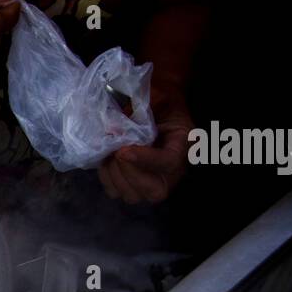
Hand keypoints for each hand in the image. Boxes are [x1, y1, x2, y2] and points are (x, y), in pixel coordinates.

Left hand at [98, 88, 192, 203]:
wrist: (157, 105)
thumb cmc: (160, 99)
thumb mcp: (157, 95)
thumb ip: (140, 109)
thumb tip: (113, 128)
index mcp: (185, 145)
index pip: (169, 163)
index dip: (145, 160)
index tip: (123, 151)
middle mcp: (173, 171)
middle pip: (155, 191)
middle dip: (130, 174)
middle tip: (116, 152)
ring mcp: (153, 181)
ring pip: (133, 195)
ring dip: (115, 175)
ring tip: (110, 152)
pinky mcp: (134, 184)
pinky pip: (116, 192)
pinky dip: (106, 177)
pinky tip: (106, 159)